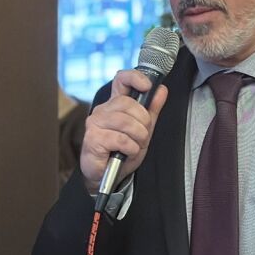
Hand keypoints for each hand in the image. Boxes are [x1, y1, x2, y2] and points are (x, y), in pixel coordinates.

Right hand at [79, 70, 168, 193]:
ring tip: (135, 146)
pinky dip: (130, 148)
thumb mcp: (143, 130)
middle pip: (128, 103)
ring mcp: (95, 123)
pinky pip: (120, 139)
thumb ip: (152, 111)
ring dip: (137, 137)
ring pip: (125, 121)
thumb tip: (162, 90)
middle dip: (143, 122)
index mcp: (115, 105)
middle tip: (142, 136)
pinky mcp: (93, 139)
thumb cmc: (122, 152)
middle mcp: (103, 110)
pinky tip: (127, 153)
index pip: (121, 80)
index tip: (148, 86)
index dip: (135, 78)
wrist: (107, 176)